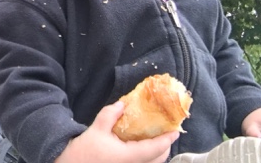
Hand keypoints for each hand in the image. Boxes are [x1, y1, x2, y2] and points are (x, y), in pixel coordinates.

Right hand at [55, 102, 178, 162]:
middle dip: (165, 146)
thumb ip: (110, 114)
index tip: (175, 130)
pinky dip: (149, 156)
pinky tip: (143, 146)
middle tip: (166, 131)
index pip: (155, 149)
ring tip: (156, 138)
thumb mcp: (96, 129)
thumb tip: (123, 104)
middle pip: (159, 159)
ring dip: (158, 152)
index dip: (167, 139)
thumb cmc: (84, 151)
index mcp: (128, 157)